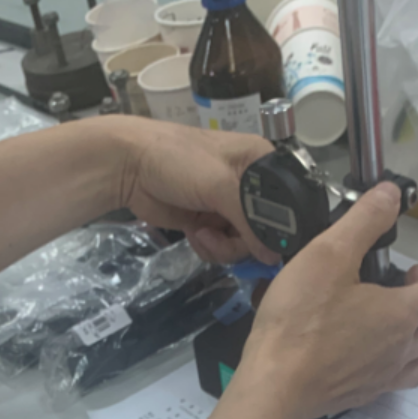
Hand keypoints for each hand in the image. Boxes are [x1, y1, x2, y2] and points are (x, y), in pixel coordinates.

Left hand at [115, 118, 277, 265]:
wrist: (130, 165)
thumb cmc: (177, 161)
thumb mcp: (219, 185)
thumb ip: (250, 220)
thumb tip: (273, 257)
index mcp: (261, 164)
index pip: (287, 204)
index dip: (278, 229)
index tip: (264, 245)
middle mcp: (250, 186)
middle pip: (265, 231)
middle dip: (241, 241)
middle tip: (220, 236)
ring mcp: (228, 206)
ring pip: (243, 245)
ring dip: (222, 247)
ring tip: (201, 234)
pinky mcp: (210, 223)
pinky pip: (223, 248)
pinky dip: (209, 248)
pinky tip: (194, 234)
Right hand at [237, 183, 417, 418]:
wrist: (275, 383)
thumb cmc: (299, 320)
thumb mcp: (328, 255)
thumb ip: (364, 222)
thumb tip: (391, 195)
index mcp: (400, 314)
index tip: (405, 270)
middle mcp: (399, 350)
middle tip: (389, 294)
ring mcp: (382, 378)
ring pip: (416, 361)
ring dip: (409, 342)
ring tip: (382, 328)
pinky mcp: (361, 397)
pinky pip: (390, 383)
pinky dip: (387, 368)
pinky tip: (362, 357)